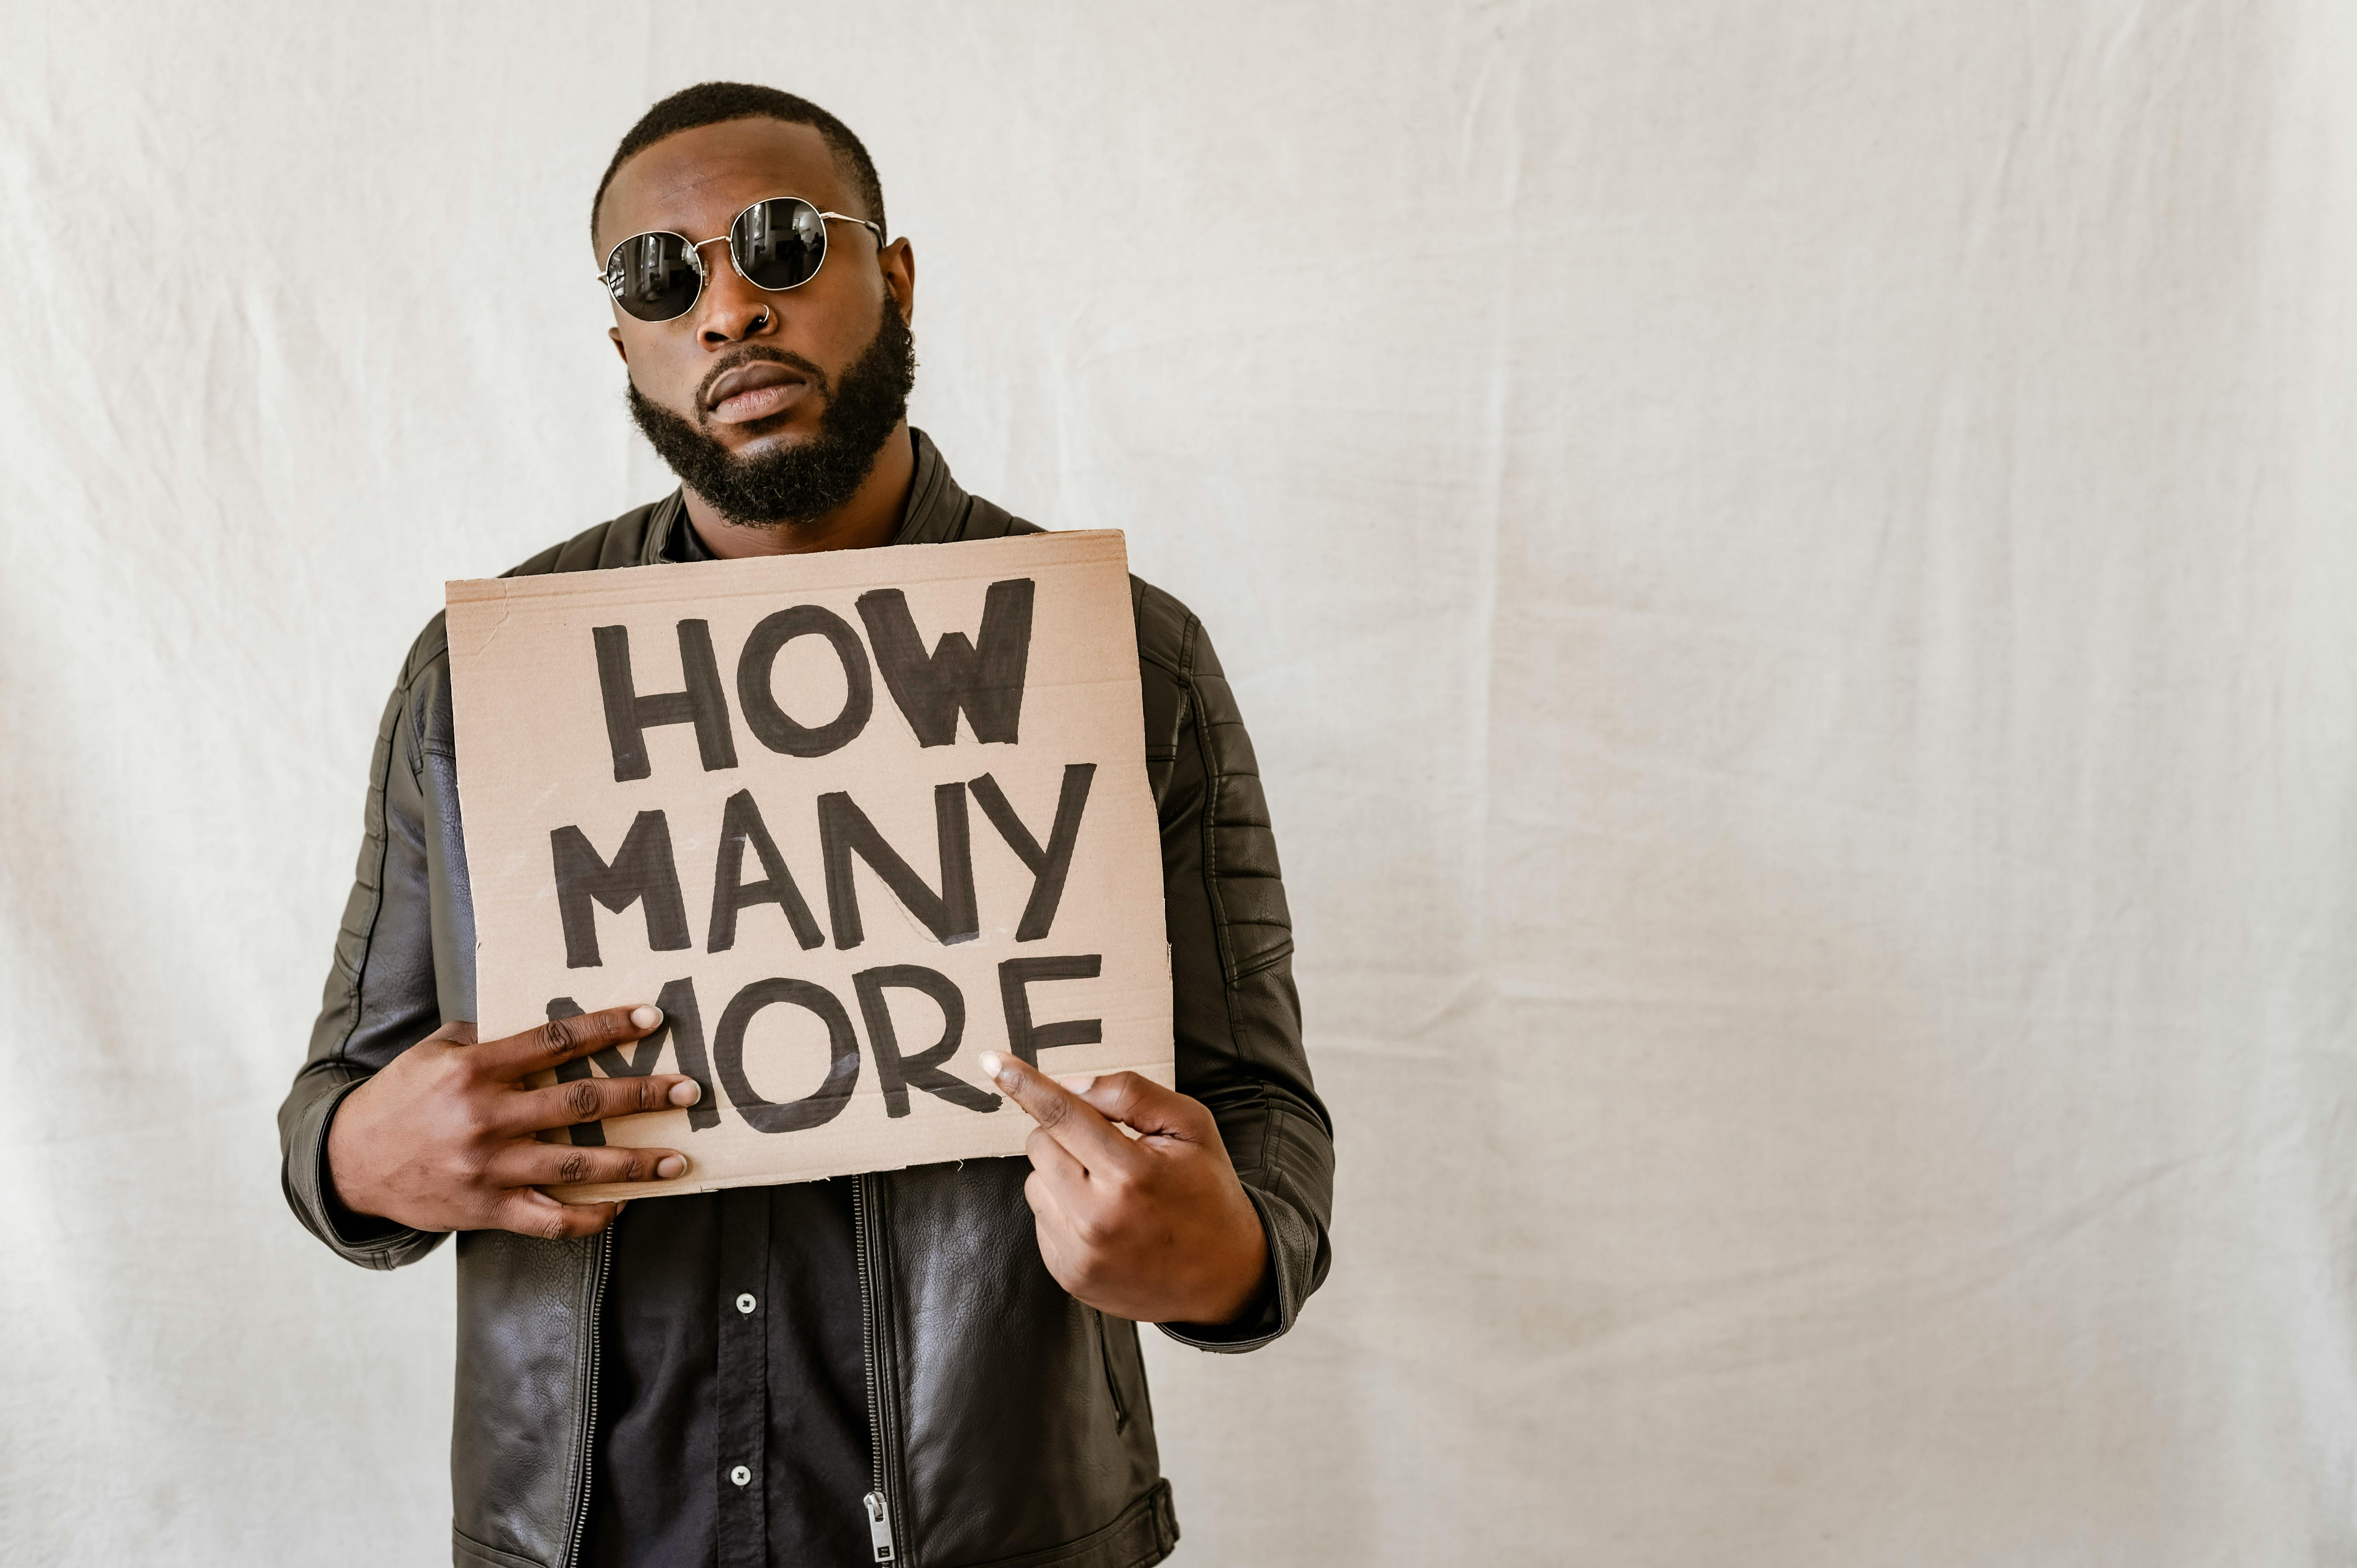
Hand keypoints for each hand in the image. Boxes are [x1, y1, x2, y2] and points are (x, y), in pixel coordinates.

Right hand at [325, 1005, 699, 1240]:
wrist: (348, 1162)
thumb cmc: (400, 1099)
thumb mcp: (435, 1054)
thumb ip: (487, 1038)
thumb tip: (545, 1028)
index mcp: (475, 1071)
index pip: (556, 1041)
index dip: (608, 1027)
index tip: (652, 1018)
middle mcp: (486, 1119)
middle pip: (579, 1104)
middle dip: (640, 1096)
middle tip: (689, 1090)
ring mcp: (489, 1168)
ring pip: (576, 1166)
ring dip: (634, 1165)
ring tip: (679, 1161)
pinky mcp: (487, 1210)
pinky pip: (550, 1220)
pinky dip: (589, 1218)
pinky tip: (621, 1207)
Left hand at [980, 1051, 1270, 1325]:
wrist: (1225, 1277)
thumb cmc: (1208, 1190)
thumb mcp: (1191, 1127)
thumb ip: (1132, 1095)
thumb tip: (1070, 1086)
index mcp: (1132, 1174)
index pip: (1061, 1115)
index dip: (1023, 1082)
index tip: (992, 1059)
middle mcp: (1097, 1218)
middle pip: (1039, 1144)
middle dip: (1065, 1134)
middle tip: (1110, 1149)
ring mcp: (1079, 1253)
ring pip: (1034, 1182)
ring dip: (1062, 1175)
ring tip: (1112, 1191)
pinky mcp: (1068, 1275)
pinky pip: (1041, 1219)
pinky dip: (1064, 1210)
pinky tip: (1105, 1220)